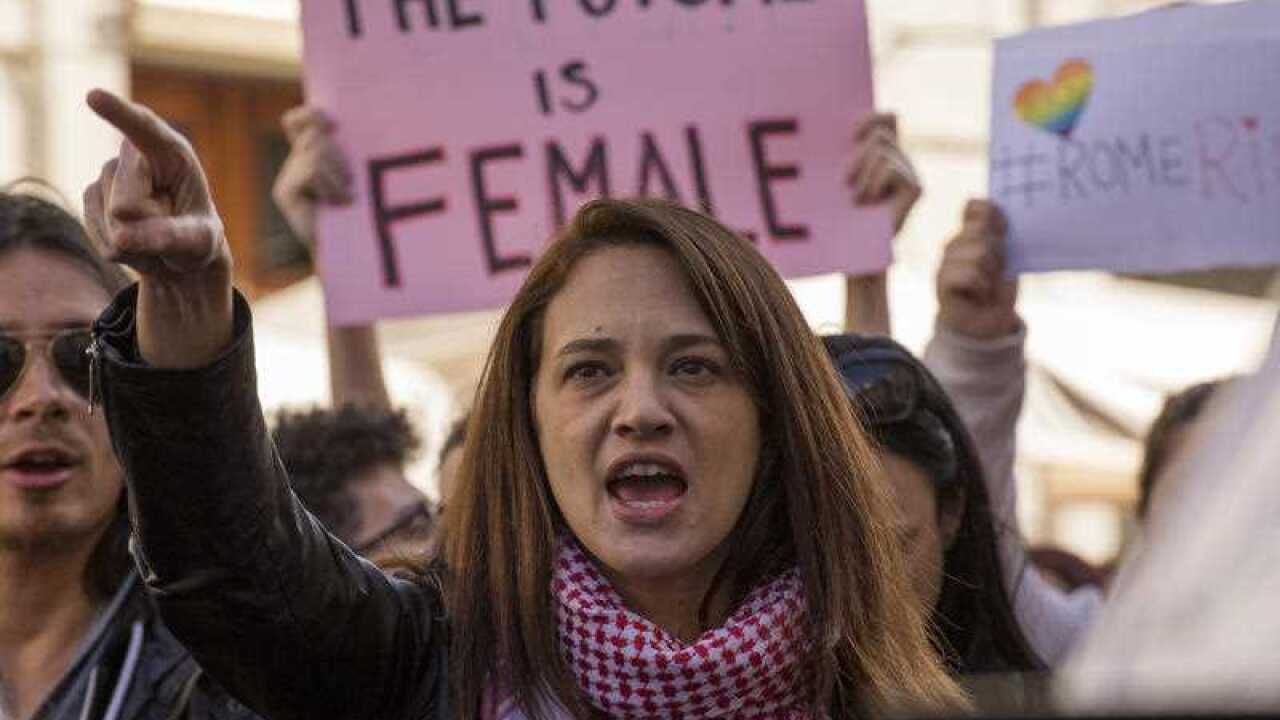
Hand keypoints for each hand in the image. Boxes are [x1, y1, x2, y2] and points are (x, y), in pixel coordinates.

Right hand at [84, 88, 232, 368]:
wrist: (178, 253)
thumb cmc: (198, 238)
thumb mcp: (199, 241)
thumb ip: (170, 236)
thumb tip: (123, 237)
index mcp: (171, 152)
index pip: (144, 128)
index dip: (119, 113)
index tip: (93, 96)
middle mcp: (135, 156)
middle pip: (127, 202)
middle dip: (148, 227)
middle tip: (171, 228)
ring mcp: (109, 174)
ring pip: (113, 222)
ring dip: (137, 242)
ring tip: (156, 234)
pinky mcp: (92, 196)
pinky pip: (100, 235)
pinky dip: (122, 251)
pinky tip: (136, 242)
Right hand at [272, 106, 352, 244]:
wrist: (348, 254)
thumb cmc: (360, 215)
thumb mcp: (356, 177)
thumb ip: (348, 152)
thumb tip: (342, 124)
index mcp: (311, 157)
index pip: (296, 121)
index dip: (310, 114)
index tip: (334, 123)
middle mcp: (294, 164)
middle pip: (313, 135)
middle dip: (338, 154)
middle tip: (350, 181)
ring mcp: (286, 178)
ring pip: (315, 152)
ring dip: (338, 174)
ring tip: (347, 196)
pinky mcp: (284, 192)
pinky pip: (311, 170)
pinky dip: (332, 185)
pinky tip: (340, 202)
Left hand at [847, 112, 921, 232]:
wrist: (853, 250)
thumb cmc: (839, 216)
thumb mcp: (837, 177)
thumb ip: (844, 152)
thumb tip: (840, 127)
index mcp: (882, 153)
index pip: (887, 118)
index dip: (872, 117)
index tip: (851, 133)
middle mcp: (900, 159)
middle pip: (880, 133)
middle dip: (857, 155)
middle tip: (845, 181)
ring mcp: (910, 172)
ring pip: (880, 149)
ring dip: (861, 175)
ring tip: (856, 199)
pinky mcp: (915, 187)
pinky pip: (889, 166)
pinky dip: (872, 183)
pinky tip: (868, 202)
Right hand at [936, 200, 1020, 340]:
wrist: (988, 323)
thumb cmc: (998, 289)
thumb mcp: (1007, 256)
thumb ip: (998, 231)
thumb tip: (990, 205)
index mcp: (970, 233)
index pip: (977, 208)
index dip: (994, 217)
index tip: (1005, 235)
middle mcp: (955, 243)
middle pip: (981, 230)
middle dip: (999, 252)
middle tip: (996, 271)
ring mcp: (946, 262)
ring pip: (979, 252)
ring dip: (991, 271)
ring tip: (988, 285)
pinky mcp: (942, 282)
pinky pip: (968, 273)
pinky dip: (981, 285)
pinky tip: (980, 293)